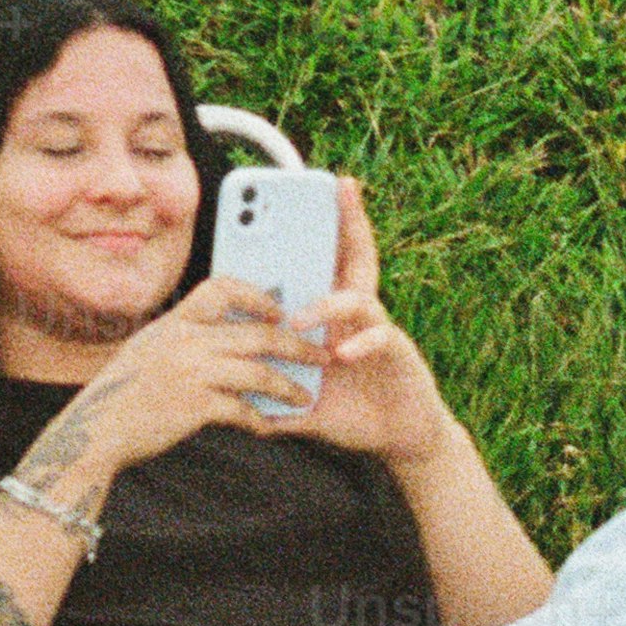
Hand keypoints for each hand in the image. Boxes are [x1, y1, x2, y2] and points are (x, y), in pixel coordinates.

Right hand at [58, 268, 337, 481]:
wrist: (96, 429)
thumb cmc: (125, 393)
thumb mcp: (150, 351)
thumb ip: (185, 340)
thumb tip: (226, 339)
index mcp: (175, 322)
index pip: (222, 288)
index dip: (258, 296)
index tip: (280, 312)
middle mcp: (184, 341)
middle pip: (258, 333)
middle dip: (297, 346)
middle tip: (320, 356)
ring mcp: (190, 373)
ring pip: (259, 372)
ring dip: (288, 386)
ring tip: (304, 398)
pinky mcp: (194, 407)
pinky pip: (242, 410)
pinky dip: (260, 420)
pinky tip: (269, 426)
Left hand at [267, 175, 460, 466]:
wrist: (398, 439)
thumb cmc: (353, 411)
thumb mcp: (304, 400)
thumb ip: (271, 394)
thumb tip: (228, 398)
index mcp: (333, 316)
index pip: (326, 262)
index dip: (323, 226)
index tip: (315, 188)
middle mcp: (357, 315)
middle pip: (355, 257)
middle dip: (350, 219)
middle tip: (342, 185)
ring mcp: (378, 330)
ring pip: (358, 298)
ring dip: (327, 303)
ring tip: (299, 319)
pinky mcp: (397, 353)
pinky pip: (379, 339)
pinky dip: (361, 344)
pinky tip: (344, 354)